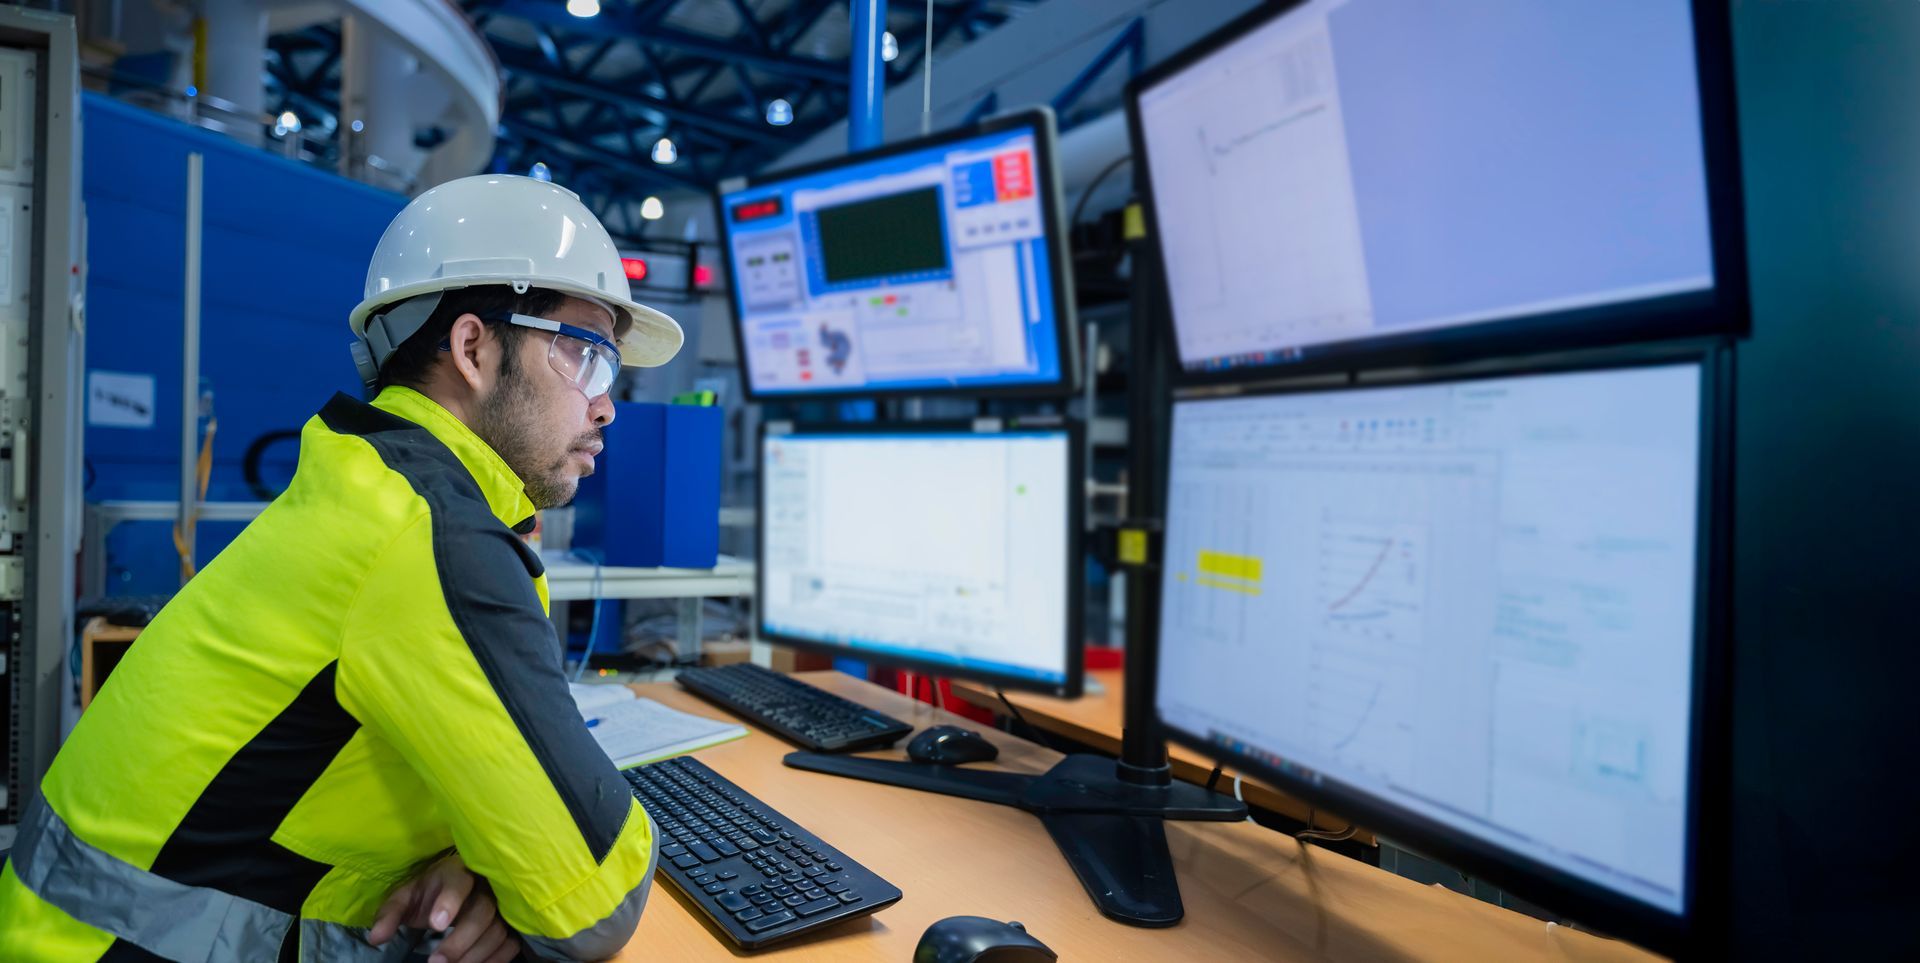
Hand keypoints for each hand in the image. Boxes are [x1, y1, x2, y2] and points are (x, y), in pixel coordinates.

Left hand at [368, 852, 522, 962]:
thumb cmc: (431, 892)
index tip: (435, 926)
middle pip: (483, 910)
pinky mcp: (511, 922)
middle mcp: (486, 885)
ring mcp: (502, 904)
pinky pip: (510, 943)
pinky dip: (494, 959)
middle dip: (460, 940)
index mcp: (457, 871)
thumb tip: (375, 938)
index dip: (450, 902)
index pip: (459, 881)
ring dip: (475, 954)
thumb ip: (390, 914)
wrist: (458, 889)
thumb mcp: (406, 897)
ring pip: (497, 929)